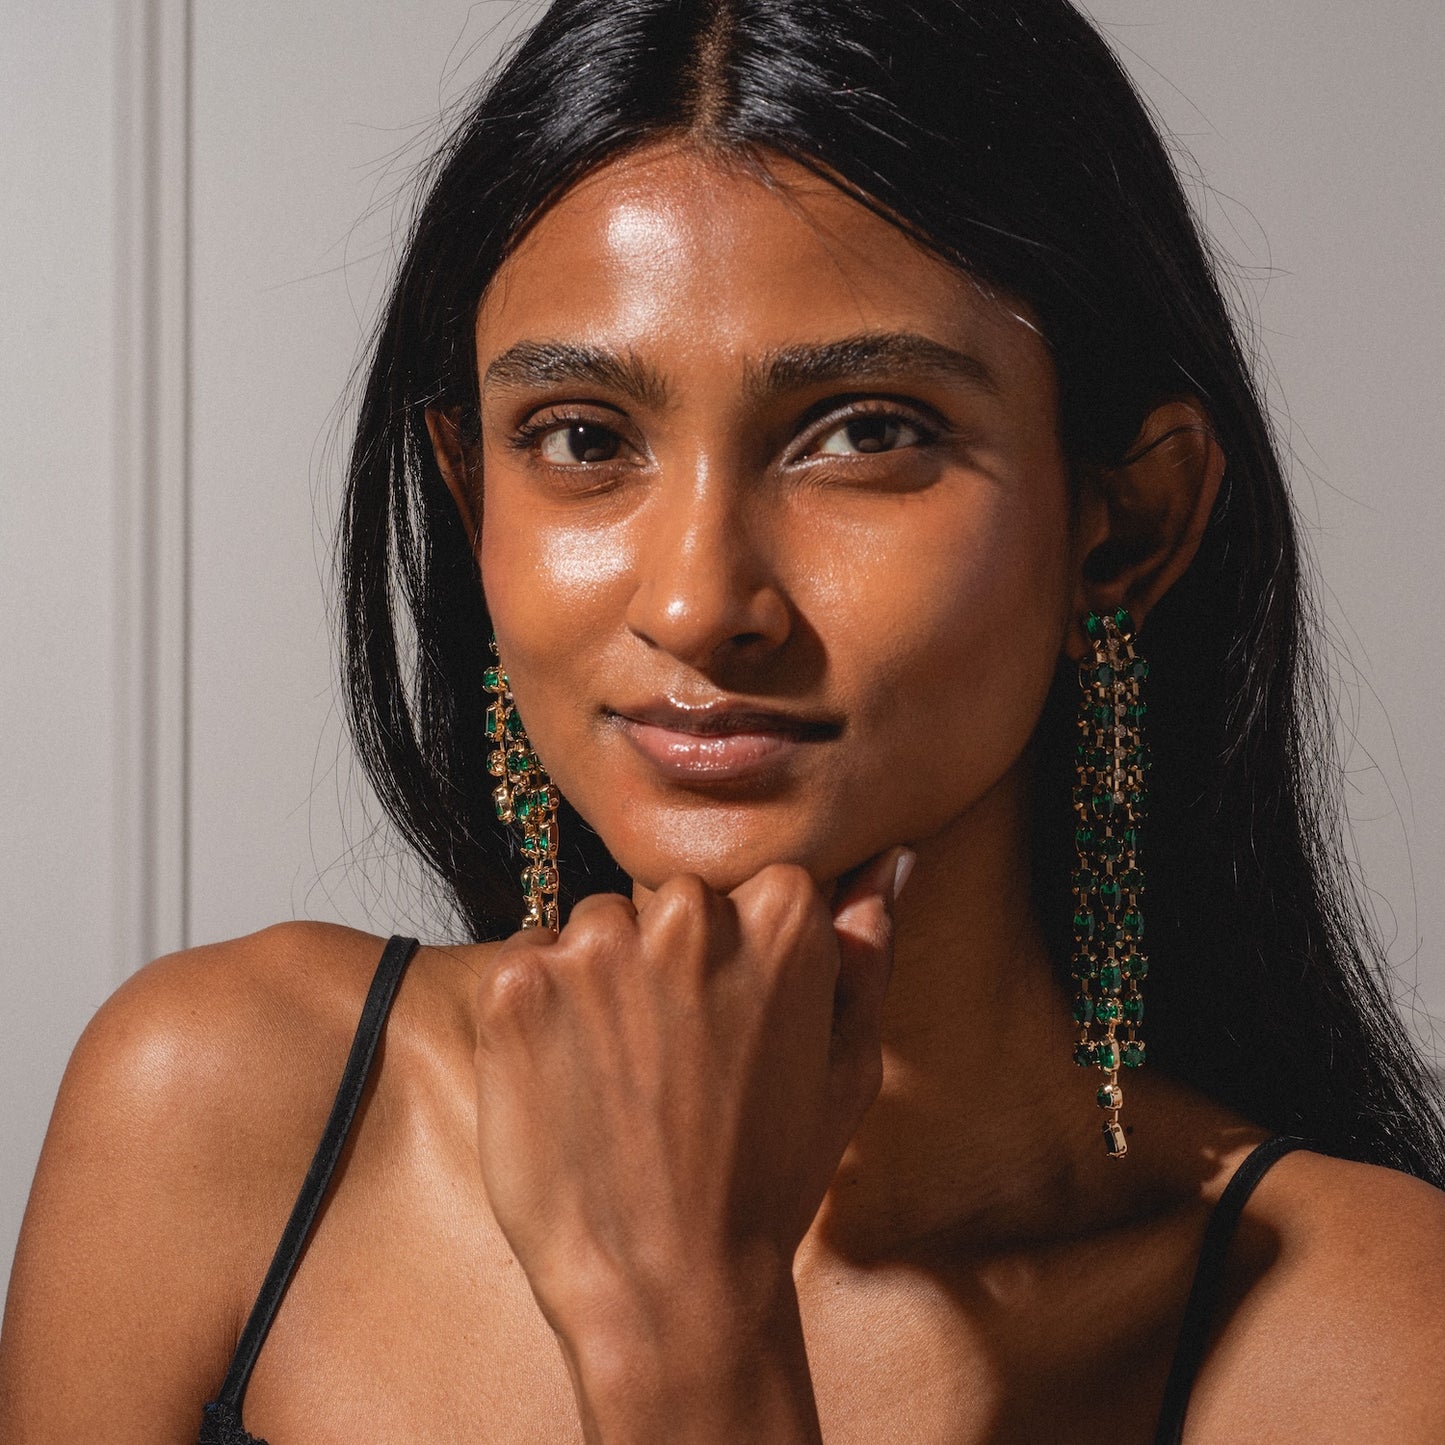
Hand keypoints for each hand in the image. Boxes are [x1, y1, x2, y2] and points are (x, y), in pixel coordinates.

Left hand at [470, 846, 912, 1439]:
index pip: (750, 886)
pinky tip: (569, 1080)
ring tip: (622, 1077)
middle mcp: (688, 914)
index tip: (731, 1024)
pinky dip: (540, 1008)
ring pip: (596, 926)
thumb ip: (868, 950)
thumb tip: (888, 861)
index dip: (738, 959)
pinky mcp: (519, 985)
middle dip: (669, 959)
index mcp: (782, 917)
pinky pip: (528, 959)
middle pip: (670, 900)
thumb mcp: (849, 1065)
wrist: (669, 1288)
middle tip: (674, 1060)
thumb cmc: (768, 1179)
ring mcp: (596, 947)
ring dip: (601, 980)